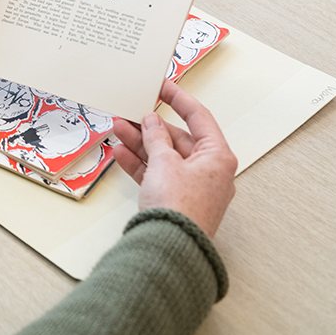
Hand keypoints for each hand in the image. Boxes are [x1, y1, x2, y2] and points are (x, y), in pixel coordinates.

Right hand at [112, 80, 237, 237]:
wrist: (171, 248)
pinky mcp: (175, 200)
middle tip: (130, 114)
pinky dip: (140, 164)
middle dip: (150, 127)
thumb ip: (156, 138)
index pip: (199, 118)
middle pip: (177, 139)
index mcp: (217, 157)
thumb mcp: (164, 162)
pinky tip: (121, 153)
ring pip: (164, 156)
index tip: (163, 86)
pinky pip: (157, 174)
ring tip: (118, 129)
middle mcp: (209, 171)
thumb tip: (152, 122)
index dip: (179, 100)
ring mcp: (192, 187)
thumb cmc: (179, 207)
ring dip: (140, 143)